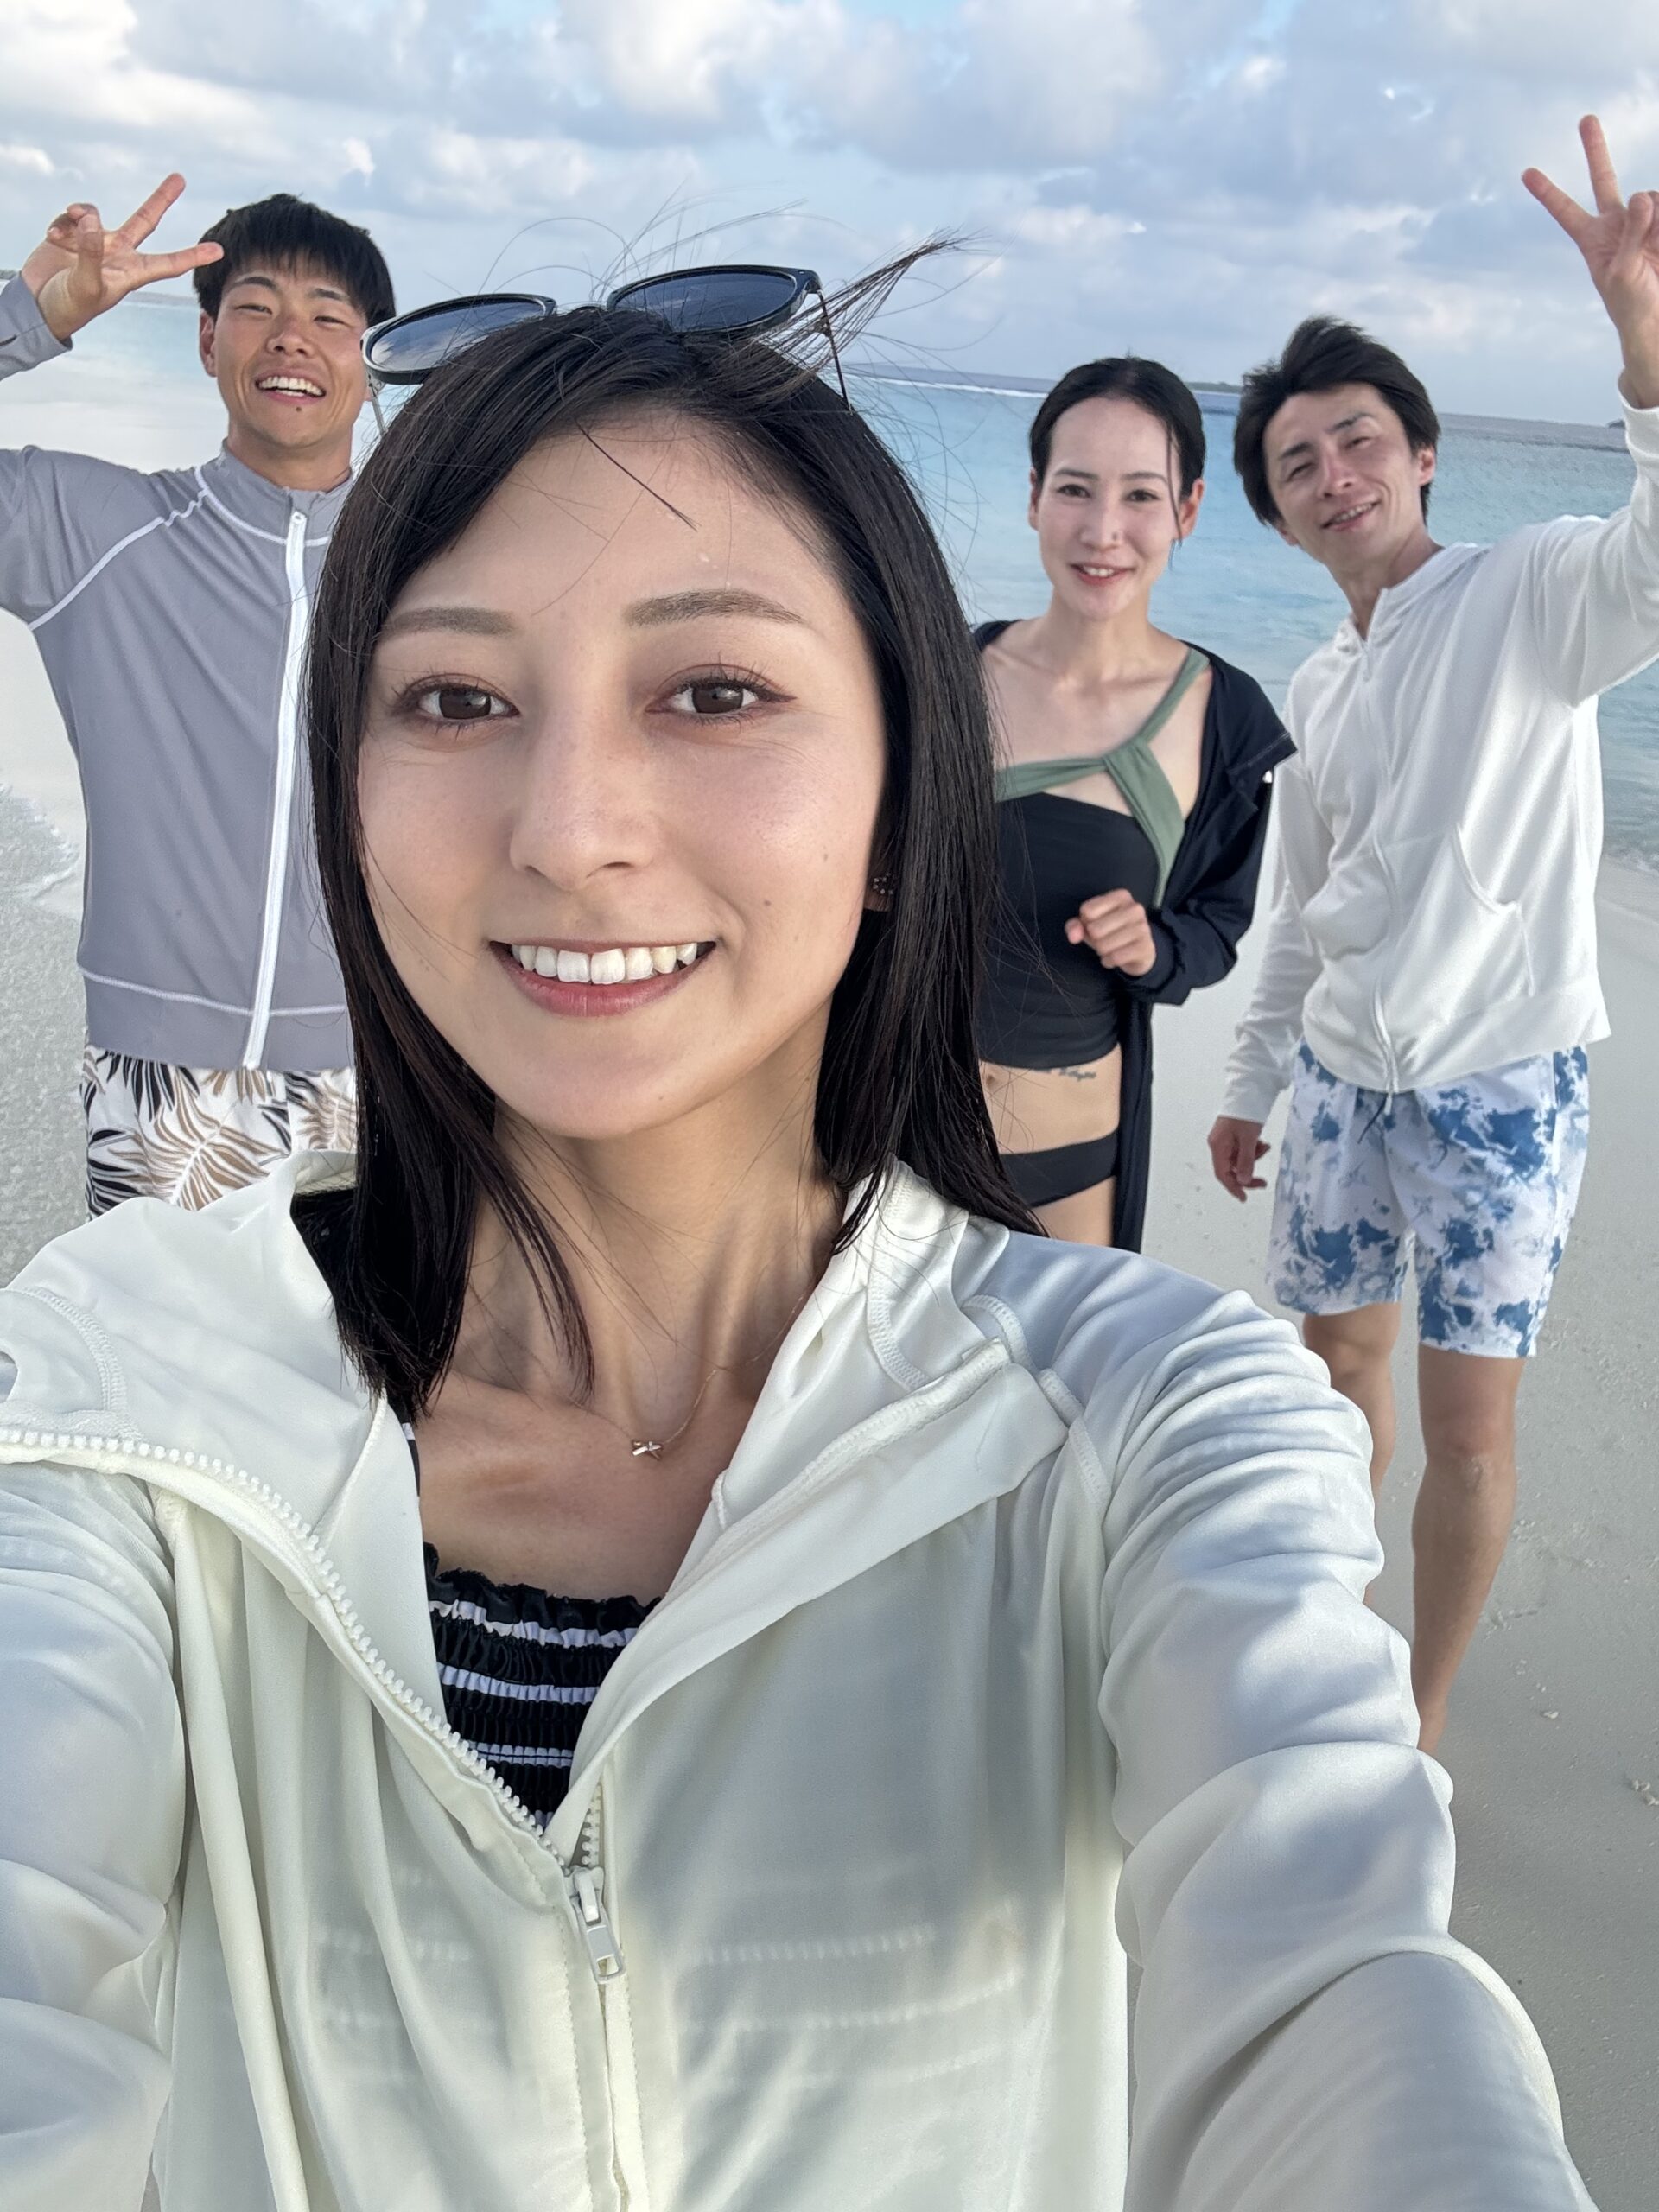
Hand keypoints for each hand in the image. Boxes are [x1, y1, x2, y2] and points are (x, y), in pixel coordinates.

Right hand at [20, 174, 222, 345]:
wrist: (37, 306)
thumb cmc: (68, 307)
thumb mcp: (85, 286)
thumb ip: (91, 253)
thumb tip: (93, 220)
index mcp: (131, 274)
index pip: (169, 264)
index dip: (192, 256)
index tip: (219, 250)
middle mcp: (119, 254)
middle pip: (146, 221)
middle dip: (161, 199)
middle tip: (180, 178)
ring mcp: (96, 242)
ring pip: (96, 213)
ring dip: (81, 214)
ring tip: (66, 229)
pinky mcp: (73, 233)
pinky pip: (72, 216)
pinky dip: (61, 223)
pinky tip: (54, 238)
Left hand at [1066, 889, 1157, 976]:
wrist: (1139, 950)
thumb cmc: (1111, 932)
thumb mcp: (1090, 925)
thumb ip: (1075, 926)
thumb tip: (1073, 936)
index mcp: (1121, 896)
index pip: (1087, 911)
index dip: (1086, 922)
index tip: (1097, 923)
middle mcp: (1134, 908)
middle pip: (1094, 929)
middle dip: (1094, 940)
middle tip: (1105, 938)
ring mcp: (1142, 927)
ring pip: (1104, 945)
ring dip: (1102, 951)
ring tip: (1111, 947)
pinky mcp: (1146, 947)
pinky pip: (1115, 957)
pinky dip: (1109, 961)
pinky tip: (1116, 957)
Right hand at [1207, 1116, 1268, 1201]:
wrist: (1249, 1090)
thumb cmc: (1246, 1112)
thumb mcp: (1249, 1139)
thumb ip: (1246, 1162)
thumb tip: (1244, 1181)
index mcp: (1217, 1145)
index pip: (1222, 1174)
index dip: (1233, 1187)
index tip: (1244, 1197)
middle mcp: (1219, 1144)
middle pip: (1231, 1168)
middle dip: (1247, 1174)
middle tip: (1263, 1182)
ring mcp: (1226, 1140)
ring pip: (1239, 1160)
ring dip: (1253, 1159)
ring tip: (1264, 1147)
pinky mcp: (1234, 1136)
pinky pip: (1242, 1150)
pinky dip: (1253, 1150)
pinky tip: (1261, 1142)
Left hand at [1524, 115, 1658, 410]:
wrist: (1654, 317)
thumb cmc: (1630, 302)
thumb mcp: (1622, 272)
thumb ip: (1632, 232)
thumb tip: (1643, 194)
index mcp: (1592, 240)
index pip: (1566, 211)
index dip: (1548, 192)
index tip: (1526, 172)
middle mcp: (1616, 224)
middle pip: (1603, 179)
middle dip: (1595, 149)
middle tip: (1586, 119)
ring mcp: (1642, 221)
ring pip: (1650, 197)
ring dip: (1654, 218)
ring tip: (1653, 250)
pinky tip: (1657, 241)